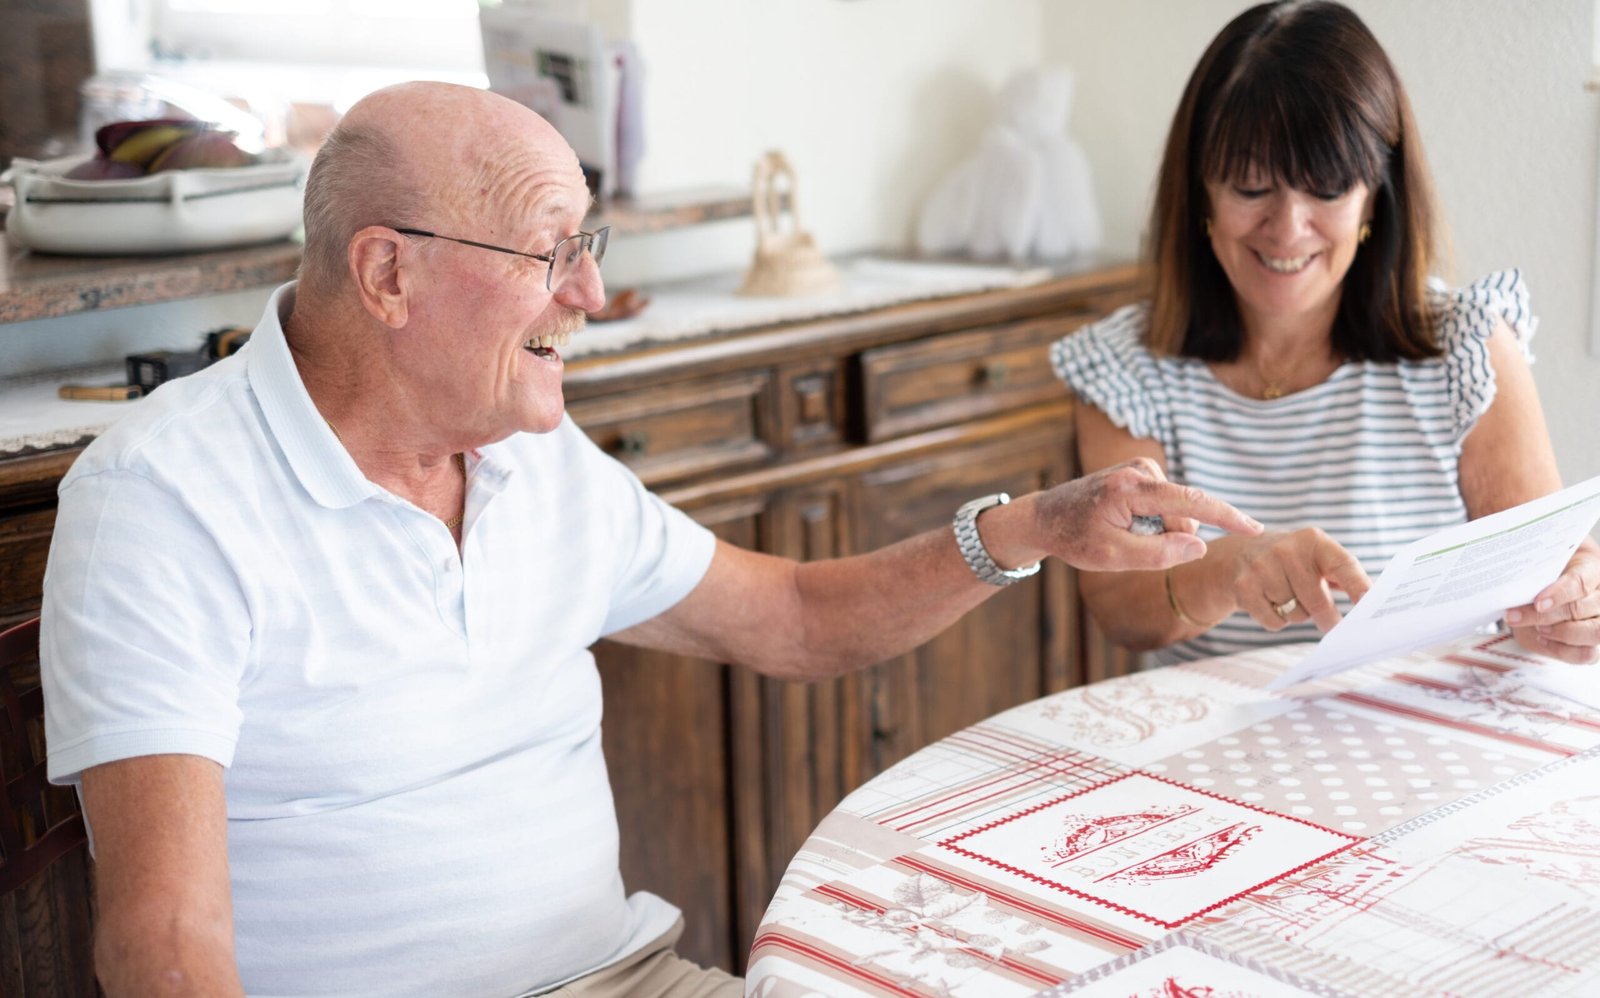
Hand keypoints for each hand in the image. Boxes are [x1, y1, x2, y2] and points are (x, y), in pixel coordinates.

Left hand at [1032, 458, 1260, 572]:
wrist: (1046, 518)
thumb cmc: (1075, 539)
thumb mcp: (1113, 557)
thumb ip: (1159, 554)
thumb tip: (1201, 546)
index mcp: (1133, 488)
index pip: (1192, 502)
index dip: (1227, 517)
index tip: (1255, 528)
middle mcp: (1142, 470)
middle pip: (1183, 516)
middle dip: (1167, 538)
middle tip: (1125, 544)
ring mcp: (1143, 469)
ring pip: (1175, 514)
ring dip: (1156, 532)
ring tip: (1119, 532)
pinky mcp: (1143, 474)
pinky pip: (1165, 508)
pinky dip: (1151, 523)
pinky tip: (1122, 524)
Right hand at [1226, 528, 1370, 632]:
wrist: (1235, 556)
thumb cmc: (1289, 562)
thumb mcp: (1314, 557)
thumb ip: (1343, 575)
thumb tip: (1374, 603)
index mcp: (1313, 540)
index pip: (1343, 564)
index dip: (1357, 585)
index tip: (1369, 602)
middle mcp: (1286, 549)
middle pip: (1318, 602)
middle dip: (1329, 619)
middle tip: (1334, 627)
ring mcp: (1262, 567)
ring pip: (1296, 614)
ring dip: (1297, 615)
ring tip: (1287, 599)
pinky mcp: (1244, 587)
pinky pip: (1275, 622)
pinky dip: (1277, 621)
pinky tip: (1269, 603)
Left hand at [1505, 545, 1599, 663]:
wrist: (1545, 590)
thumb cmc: (1546, 574)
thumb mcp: (1540, 569)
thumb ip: (1534, 575)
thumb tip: (1513, 587)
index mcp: (1592, 569)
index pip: (1581, 582)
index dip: (1560, 593)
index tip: (1537, 603)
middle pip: (1580, 609)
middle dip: (1544, 616)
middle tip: (1515, 616)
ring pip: (1593, 633)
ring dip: (1560, 633)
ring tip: (1537, 628)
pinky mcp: (1593, 643)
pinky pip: (1586, 654)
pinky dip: (1561, 649)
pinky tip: (1542, 639)